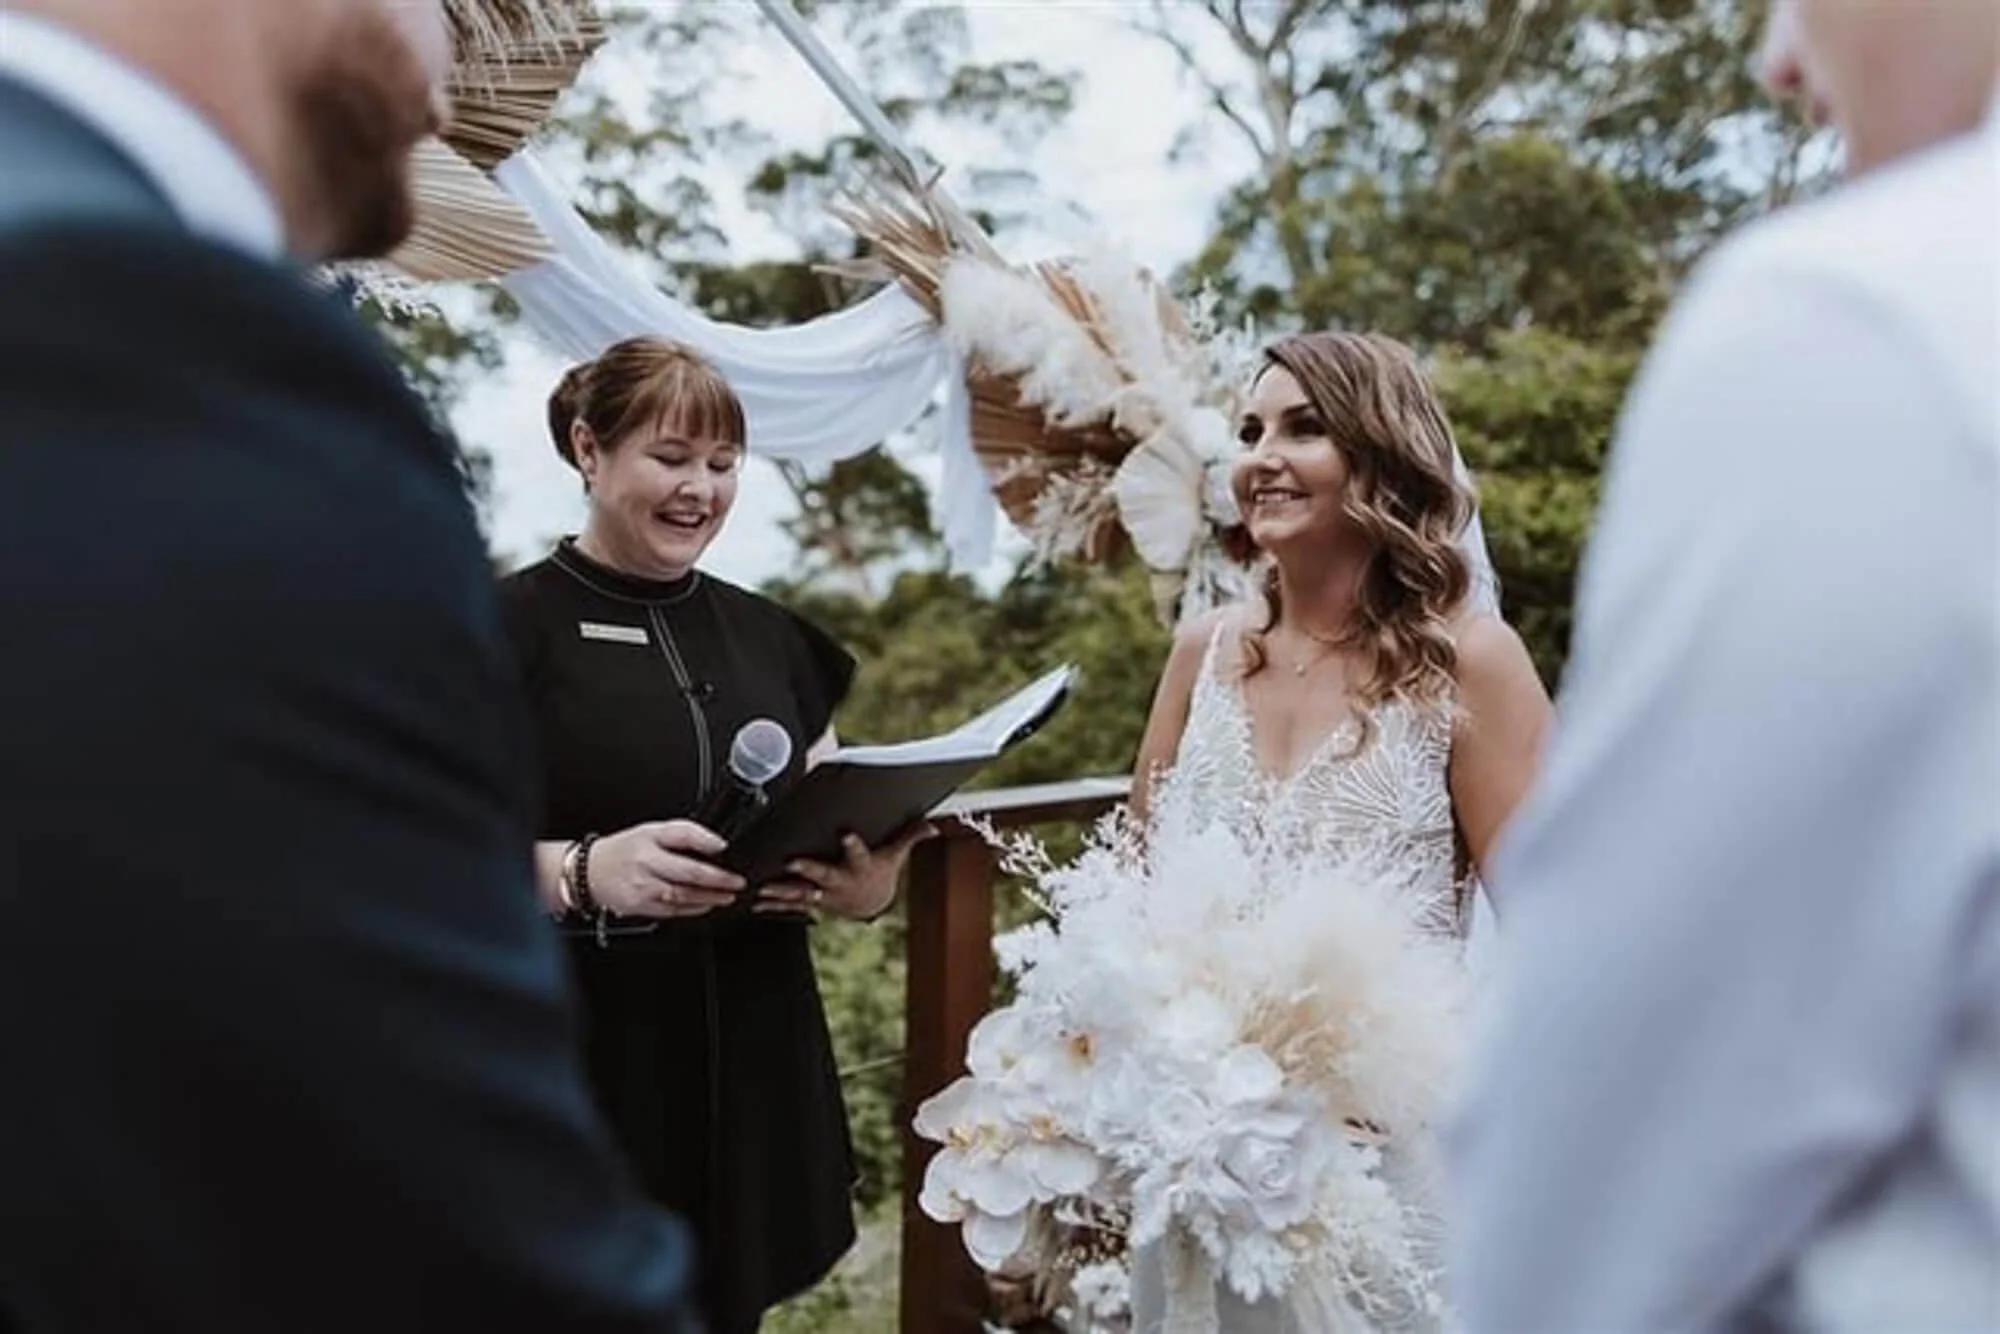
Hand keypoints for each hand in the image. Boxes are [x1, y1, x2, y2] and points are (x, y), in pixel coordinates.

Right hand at [586, 821, 744, 919]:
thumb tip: (715, 845)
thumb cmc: (624, 850)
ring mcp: (642, 887)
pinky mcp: (640, 906)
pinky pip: (672, 910)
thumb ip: (681, 835)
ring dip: (709, 898)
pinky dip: (693, 909)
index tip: (724, 846)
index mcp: (649, 838)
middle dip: (717, 879)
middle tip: (736, 882)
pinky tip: (706, 905)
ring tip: (727, 896)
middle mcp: (646, 862)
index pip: (681, 834)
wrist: (589, 872)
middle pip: (687, 872)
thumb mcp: (650, 831)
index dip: (705, 840)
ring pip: (682, 895)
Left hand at [756, 823, 936, 920]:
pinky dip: (771, 904)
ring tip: (762, 888)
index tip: (847, 833)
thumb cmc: (878, 870)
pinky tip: (753, 902)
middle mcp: (839, 883)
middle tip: (792, 861)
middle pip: (823, 875)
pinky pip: (788, 904)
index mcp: (860, 867)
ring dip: (781, 891)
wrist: (869, 904)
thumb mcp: (895, 854)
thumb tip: (933, 824)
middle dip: (808, 869)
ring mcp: (822, 895)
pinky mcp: (809, 901)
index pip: (859, 854)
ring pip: (800, 893)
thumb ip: (909, 836)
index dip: (854, 845)